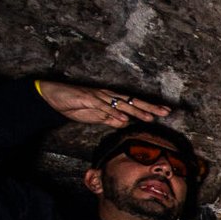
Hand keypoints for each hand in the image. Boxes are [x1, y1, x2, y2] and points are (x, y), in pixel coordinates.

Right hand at [36, 80, 175, 130]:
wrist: (54, 97)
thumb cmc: (76, 105)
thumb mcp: (96, 116)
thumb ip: (109, 119)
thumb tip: (125, 123)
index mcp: (111, 100)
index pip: (134, 104)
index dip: (149, 108)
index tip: (165, 112)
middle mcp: (108, 96)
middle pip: (133, 102)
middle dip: (150, 107)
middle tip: (166, 112)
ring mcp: (99, 97)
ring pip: (121, 104)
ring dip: (135, 111)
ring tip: (149, 117)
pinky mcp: (88, 99)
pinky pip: (103, 106)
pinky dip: (113, 112)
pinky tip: (123, 118)